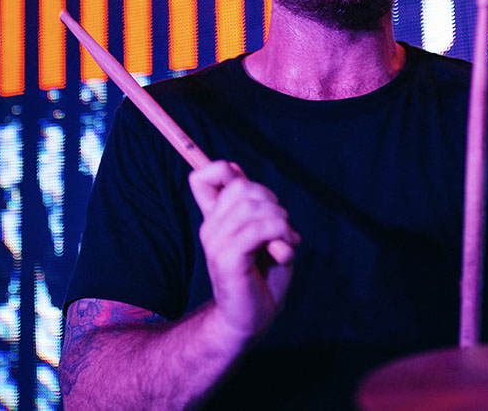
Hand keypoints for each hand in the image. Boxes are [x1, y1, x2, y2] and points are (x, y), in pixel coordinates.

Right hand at [189, 161, 299, 346]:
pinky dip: (281, 237)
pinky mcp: (227, 259)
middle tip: (280, 229)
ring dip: (281, 222)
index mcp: (215, 218)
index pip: (203, 175)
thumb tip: (235, 168)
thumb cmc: (261, 276)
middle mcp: (210, 227)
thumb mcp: (260, 232)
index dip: (226, 171)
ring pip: (255, 207)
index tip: (252, 197)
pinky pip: (259, 230)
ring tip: (285, 243)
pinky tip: (284, 253)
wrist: (252, 319)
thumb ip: (251, 204)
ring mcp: (216, 243)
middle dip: (272, 202)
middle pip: (242, 186)